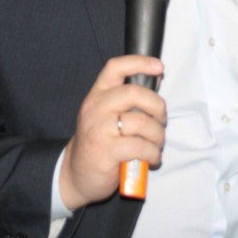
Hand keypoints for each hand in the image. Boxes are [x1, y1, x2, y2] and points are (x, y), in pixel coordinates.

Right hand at [59, 55, 166, 210]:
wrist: (76, 175)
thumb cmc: (99, 143)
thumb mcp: (107, 115)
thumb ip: (129, 99)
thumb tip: (156, 78)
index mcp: (97, 95)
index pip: (115, 68)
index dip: (139, 62)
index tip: (158, 66)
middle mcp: (96, 108)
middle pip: (134, 93)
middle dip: (157, 106)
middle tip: (161, 120)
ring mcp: (100, 130)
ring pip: (142, 122)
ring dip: (158, 135)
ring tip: (156, 144)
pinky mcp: (107, 152)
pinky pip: (141, 146)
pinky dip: (153, 153)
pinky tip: (151, 158)